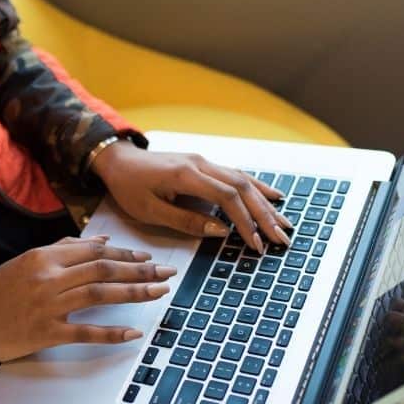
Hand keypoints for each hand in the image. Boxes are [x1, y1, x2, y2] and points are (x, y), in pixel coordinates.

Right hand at [0, 236, 175, 360]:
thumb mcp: (28, 260)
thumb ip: (64, 248)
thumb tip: (101, 241)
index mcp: (45, 257)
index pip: (94, 251)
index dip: (125, 255)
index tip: (148, 259)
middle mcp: (49, 277)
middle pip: (103, 270)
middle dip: (139, 271)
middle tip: (165, 273)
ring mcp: (48, 305)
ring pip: (99, 294)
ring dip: (133, 293)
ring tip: (159, 292)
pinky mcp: (45, 333)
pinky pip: (85, 331)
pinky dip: (110, 332)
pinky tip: (132, 332)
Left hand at [90, 141, 292, 251]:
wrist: (119, 161)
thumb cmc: (129, 187)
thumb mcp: (149, 211)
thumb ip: (186, 220)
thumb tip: (221, 230)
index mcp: (186, 175)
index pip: (227, 197)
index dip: (245, 221)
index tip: (255, 243)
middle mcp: (200, 164)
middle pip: (242, 188)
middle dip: (264, 215)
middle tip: (281, 238)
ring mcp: (205, 162)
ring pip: (244, 181)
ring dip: (266, 204)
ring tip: (285, 224)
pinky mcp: (205, 165)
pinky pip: (237, 175)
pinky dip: (258, 187)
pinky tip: (275, 197)